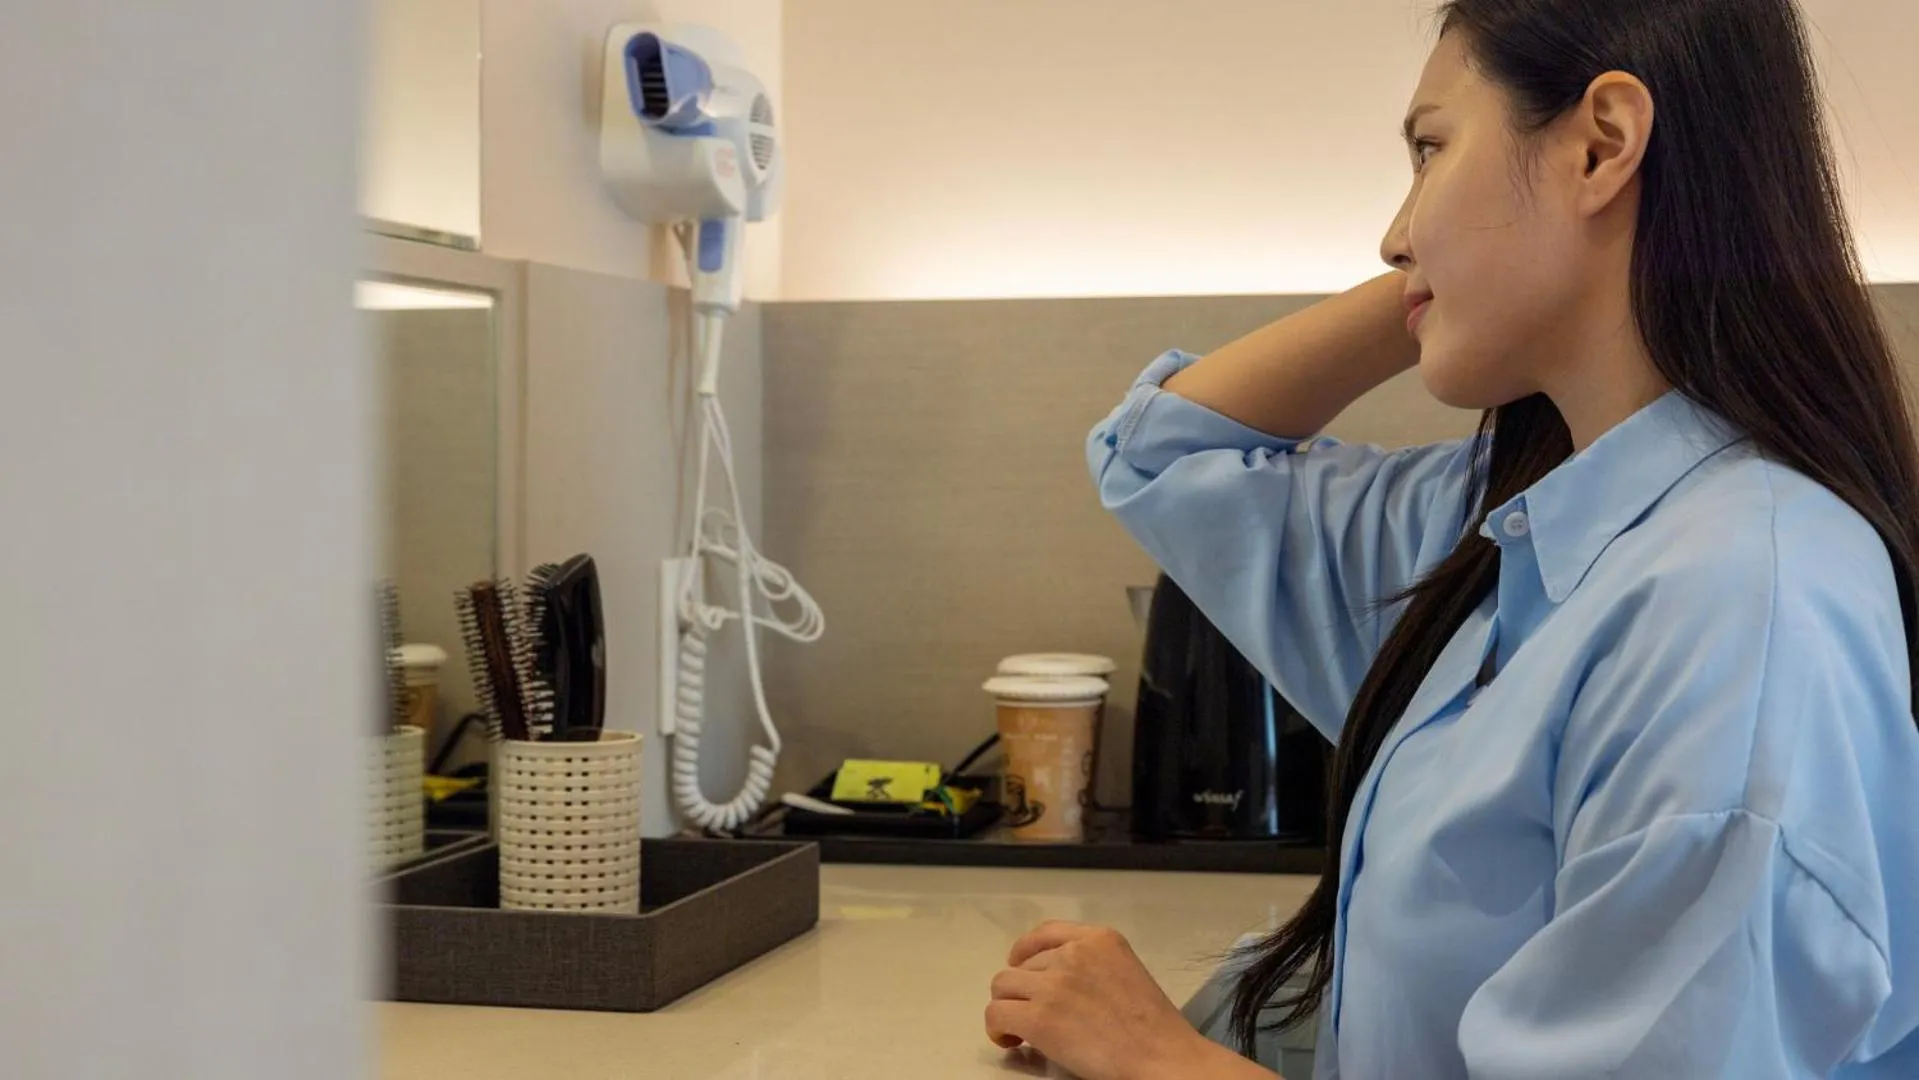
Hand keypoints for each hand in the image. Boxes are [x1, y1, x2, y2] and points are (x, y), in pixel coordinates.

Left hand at [984, 920, 1222, 1079]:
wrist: (1161, 1056)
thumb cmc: (1152, 1025)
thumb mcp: (1125, 970)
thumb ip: (1091, 964)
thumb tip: (1053, 978)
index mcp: (1099, 938)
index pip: (1045, 932)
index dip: (1024, 951)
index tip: (1022, 968)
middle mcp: (1072, 953)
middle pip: (1021, 965)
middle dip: (1024, 990)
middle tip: (1035, 1014)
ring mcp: (1053, 984)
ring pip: (1002, 986)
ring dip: (1008, 1007)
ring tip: (1020, 1030)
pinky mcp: (1039, 1018)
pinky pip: (996, 1014)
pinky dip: (997, 1029)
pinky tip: (1011, 1040)